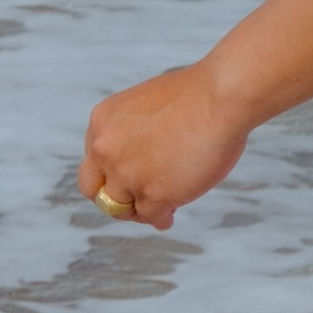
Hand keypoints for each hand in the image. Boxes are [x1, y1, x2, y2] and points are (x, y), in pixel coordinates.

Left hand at [77, 61, 251, 230]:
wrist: (219, 98)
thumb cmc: (196, 94)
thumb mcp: (145, 106)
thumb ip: (134, 132)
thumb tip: (147, 156)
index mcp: (102, 123)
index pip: (93, 160)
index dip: (110, 173)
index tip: (128, 179)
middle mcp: (107, 150)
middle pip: (95, 190)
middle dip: (114, 199)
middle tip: (133, 203)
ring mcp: (128, 174)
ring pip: (121, 209)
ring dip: (138, 211)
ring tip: (158, 212)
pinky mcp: (154, 193)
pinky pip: (150, 217)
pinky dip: (160, 219)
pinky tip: (169, 217)